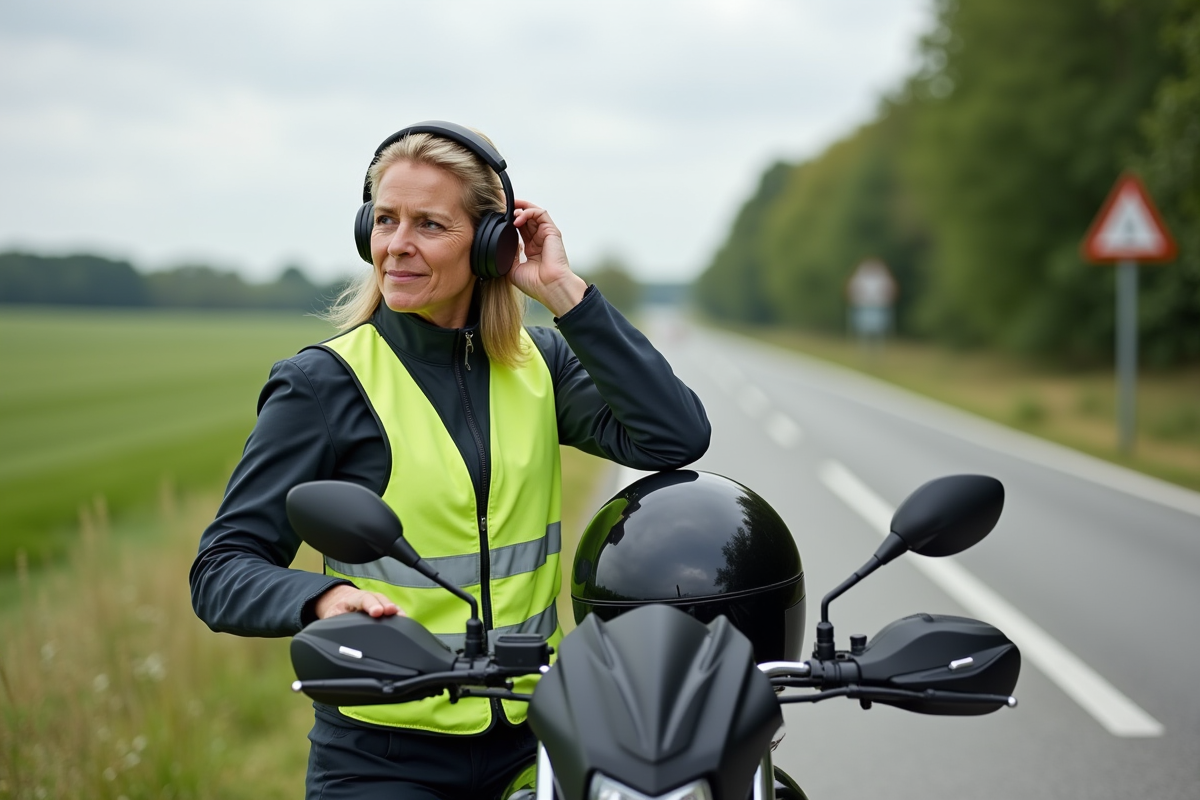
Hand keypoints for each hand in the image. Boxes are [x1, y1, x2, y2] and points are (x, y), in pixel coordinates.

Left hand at [315, 584, 403, 619]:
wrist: (340, 603)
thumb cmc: (336, 612)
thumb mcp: (331, 617)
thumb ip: (333, 622)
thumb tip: (333, 632)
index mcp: (352, 599)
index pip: (363, 598)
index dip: (371, 604)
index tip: (377, 612)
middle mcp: (367, 598)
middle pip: (379, 599)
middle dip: (386, 605)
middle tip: (391, 612)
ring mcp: (377, 601)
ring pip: (388, 603)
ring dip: (395, 611)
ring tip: (402, 618)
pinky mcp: (383, 608)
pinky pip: (392, 611)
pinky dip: (399, 617)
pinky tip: (406, 623)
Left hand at [509, 200, 586, 316]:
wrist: (550, 288)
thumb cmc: (535, 284)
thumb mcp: (513, 268)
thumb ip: (508, 253)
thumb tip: (502, 242)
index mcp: (532, 250)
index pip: (521, 229)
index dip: (510, 222)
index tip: (499, 218)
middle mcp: (540, 241)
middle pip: (526, 219)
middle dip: (514, 211)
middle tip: (501, 207)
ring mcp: (547, 235)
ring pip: (534, 213)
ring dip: (520, 208)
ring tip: (509, 209)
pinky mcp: (552, 231)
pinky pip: (541, 214)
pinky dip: (528, 212)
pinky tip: (517, 218)